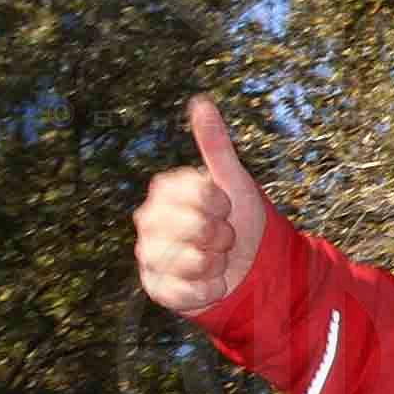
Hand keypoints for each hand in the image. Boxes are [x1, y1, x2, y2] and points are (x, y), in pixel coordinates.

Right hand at [135, 97, 270, 315]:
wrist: (245, 264)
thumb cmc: (237, 218)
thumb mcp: (233, 180)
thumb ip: (216, 145)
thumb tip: (202, 102)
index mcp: (164, 192)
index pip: (200, 195)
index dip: (221, 203)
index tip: (224, 207)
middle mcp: (148, 221)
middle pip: (198, 228)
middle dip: (222, 234)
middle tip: (222, 235)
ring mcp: (149, 255)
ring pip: (194, 261)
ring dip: (218, 262)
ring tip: (216, 258)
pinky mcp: (155, 288)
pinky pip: (190, 291)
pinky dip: (210, 288)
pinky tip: (211, 281)